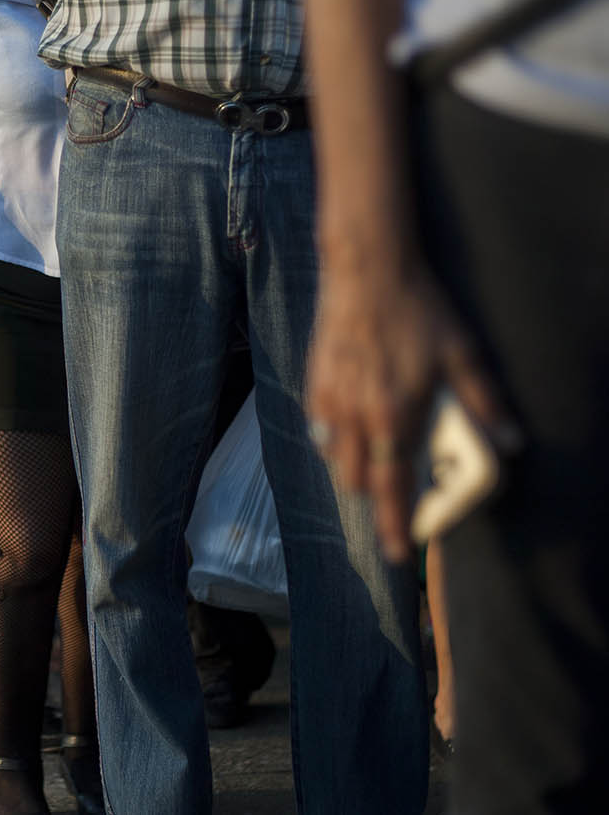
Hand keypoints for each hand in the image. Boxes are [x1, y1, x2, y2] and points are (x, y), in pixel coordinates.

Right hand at [307, 262, 516, 562]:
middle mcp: (357, 417)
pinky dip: (333, 441)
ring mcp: (330, 402)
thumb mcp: (463, 354)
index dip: (396, 524)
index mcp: (395, 417)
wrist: (366, 272)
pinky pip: (320, 430)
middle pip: (358, 481)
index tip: (399, 552)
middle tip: (392, 503)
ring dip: (353, 471)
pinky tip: (349, 429)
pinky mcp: (314, 384)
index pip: (394, 487)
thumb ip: (485, 401)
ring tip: (372, 465)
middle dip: (375, 500)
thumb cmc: (418, 310)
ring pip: (335, 459)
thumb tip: (510, 441)